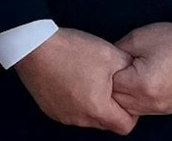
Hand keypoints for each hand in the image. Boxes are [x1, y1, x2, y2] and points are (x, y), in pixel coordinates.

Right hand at [13, 28, 136, 134]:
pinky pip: (70, 111)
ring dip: (92, 104)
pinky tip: (70, 79)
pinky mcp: (49, 108)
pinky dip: (74, 100)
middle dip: (110, 106)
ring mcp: (62, 115)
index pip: (126, 126)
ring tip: (86, 77)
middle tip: (106, 82)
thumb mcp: (111, 54)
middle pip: (106, 123)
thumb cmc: (72, 50)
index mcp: (98, 109)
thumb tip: (138, 76)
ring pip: (87, 117)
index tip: (123, 92)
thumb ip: (130, 70)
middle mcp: (80, 119)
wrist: (33, 45)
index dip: (130, 110)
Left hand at [111, 23, 171, 116]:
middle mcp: (151, 102)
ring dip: (122, 94)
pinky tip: (135, 82)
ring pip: (128, 108)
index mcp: (142, 85)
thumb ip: (116, 52)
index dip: (104, 71)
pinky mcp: (167, 108)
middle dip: (110, 85)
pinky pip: (141, 109)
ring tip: (125, 73)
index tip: (106, 60)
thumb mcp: (139, 38)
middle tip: (113, 66)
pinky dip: (134, 98)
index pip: (108, 85)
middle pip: (115, 101)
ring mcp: (160, 108)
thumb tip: (103, 61)